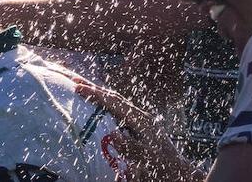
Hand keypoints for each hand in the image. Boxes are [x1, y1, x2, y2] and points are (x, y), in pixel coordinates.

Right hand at [72, 77, 197, 181]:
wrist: (178, 171)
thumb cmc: (163, 166)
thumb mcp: (147, 159)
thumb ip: (131, 147)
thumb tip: (113, 135)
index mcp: (141, 120)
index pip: (114, 103)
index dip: (95, 94)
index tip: (78, 87)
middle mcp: (140, 116)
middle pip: (114, 97)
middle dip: (94, 87)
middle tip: (74, 79)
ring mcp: (140, 120)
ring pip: (116, 101)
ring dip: (99, 93)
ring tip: (82, 86)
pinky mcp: (139, 126)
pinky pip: (119, 109)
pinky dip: (105, 102)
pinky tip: (99, 104)